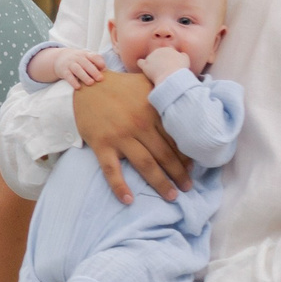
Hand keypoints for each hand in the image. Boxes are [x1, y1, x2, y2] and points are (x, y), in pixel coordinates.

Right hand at [50, 48, 107, 87]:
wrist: (59, 58)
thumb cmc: (78, 60)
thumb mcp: (85, 58)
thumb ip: (95, 62)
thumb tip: (105, 71)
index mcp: (86, 54)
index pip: (94, 56)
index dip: (99, 62)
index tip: (104, 69)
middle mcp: (78, 58)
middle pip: (86, 64)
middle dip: (93, 71)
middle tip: (100, 79)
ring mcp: (70, 64)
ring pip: (78, 69)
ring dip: (84, 76)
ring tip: (91, 83)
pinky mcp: (63, 71)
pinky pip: (68, 76)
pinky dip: (73, 82)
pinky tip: (78, 87)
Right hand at [72, 71, 192, 203]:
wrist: (87, 84)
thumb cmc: (121, 85)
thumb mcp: (147, 81)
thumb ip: (167, 88)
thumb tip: (191, 95)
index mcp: (153, 110)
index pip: (175, 138)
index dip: (186, 155)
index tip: (193, 168)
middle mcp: (139, 125)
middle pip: (164, 154)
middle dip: (179, 173)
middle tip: (187, 187)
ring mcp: (120, 136)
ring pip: (145, 164)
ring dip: (160, 182)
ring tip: (171, 196)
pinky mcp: (102, 144)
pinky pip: (111, 170)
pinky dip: (119, 186)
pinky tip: (128, 200)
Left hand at [138, 46, 192, 84]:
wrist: (171, 75)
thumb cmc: (180, 68)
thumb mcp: (185, 60)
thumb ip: (183, 55)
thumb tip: (181, 54)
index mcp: (168, 49)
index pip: (167, 51)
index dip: (168, 57)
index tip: (169, 63)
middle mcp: (158, 51)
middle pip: (158, 55)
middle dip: (160, 60)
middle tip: (163, 69)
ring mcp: (151, 57)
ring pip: (150, 59)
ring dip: (152, 63)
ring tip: (156, 71)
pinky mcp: (145, 65)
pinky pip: (140, 62)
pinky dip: (141, 63)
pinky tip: (141, 65)